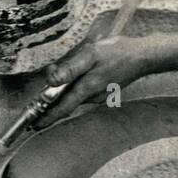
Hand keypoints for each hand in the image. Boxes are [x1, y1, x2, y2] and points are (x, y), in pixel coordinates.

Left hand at [38, 36, 157, 124]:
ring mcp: (100, 95)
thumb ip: (70, 68)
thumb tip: (51, 81)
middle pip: (67, 103)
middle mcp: (92, 96)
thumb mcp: (90, 54)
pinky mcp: (105, 90)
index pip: (62, 108)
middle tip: (38, 104)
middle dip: (52, 103)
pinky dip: (75, 89)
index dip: (47, 117)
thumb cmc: (117, 53)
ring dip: (64, 93)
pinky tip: (75, 77)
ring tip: (53, 85)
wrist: (143, 56)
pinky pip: (85, 92)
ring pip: (76, 96)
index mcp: (86, 89)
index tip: (35, 124)